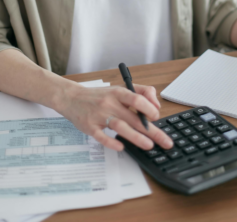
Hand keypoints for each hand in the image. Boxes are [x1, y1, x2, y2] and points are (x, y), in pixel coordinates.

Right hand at [56, 83, 173, 151]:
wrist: (72, 97)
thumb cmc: (100, 96)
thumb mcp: (120, 88)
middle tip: (165, 141)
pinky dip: (111, 142)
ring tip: (149, 146)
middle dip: (152, 131)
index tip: (157, 117)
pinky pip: (101, 136)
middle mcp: (110, 103)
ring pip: (120, 127)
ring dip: (136, 137)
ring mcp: (99, 115)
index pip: (137, 99)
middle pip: (133, 117)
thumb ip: (141, 92)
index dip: (150, 109)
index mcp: (119, 92)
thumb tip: (156, 105)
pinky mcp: (90, 127)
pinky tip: (121, 147)